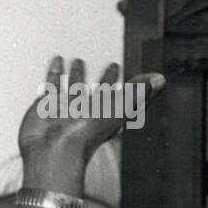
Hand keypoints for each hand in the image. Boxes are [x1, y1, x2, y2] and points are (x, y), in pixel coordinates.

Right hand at [18, 56, 164, 183]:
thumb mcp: (120, 107)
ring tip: (78, 60)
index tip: (135, 75)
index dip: (131, 85)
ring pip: (75, 87)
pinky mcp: (48, 104)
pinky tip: (57, 61)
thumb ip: (139, 92)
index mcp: (110, 113)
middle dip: (106, 79)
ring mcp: (69, 108)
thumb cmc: (88, 132)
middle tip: (110, 65)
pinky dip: (55, 72)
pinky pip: (53, 84)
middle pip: (101, 92)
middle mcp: (90, 111)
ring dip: (78, 74)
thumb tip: (159, 79)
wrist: (55, 146)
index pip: (124, 96)